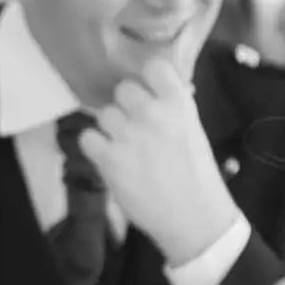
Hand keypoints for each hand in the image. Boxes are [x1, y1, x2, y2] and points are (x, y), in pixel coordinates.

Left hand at [77, 58, 239, 264]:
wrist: (193, 218)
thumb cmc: (196, 175)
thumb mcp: (193, 131)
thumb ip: (172, 107)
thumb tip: (153, 90)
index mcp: (179, 104)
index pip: (154, 67)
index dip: (147, 79)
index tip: (148, 91)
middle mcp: (152, 113)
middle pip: (123, 89)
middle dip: (126, 106)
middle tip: (133, 125)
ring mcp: (128, 135)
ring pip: (103, 114)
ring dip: (110, 128)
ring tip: (122, 146)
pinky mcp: (109, 158)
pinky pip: (87, 137)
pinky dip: (95, 147)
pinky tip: (108, 157)